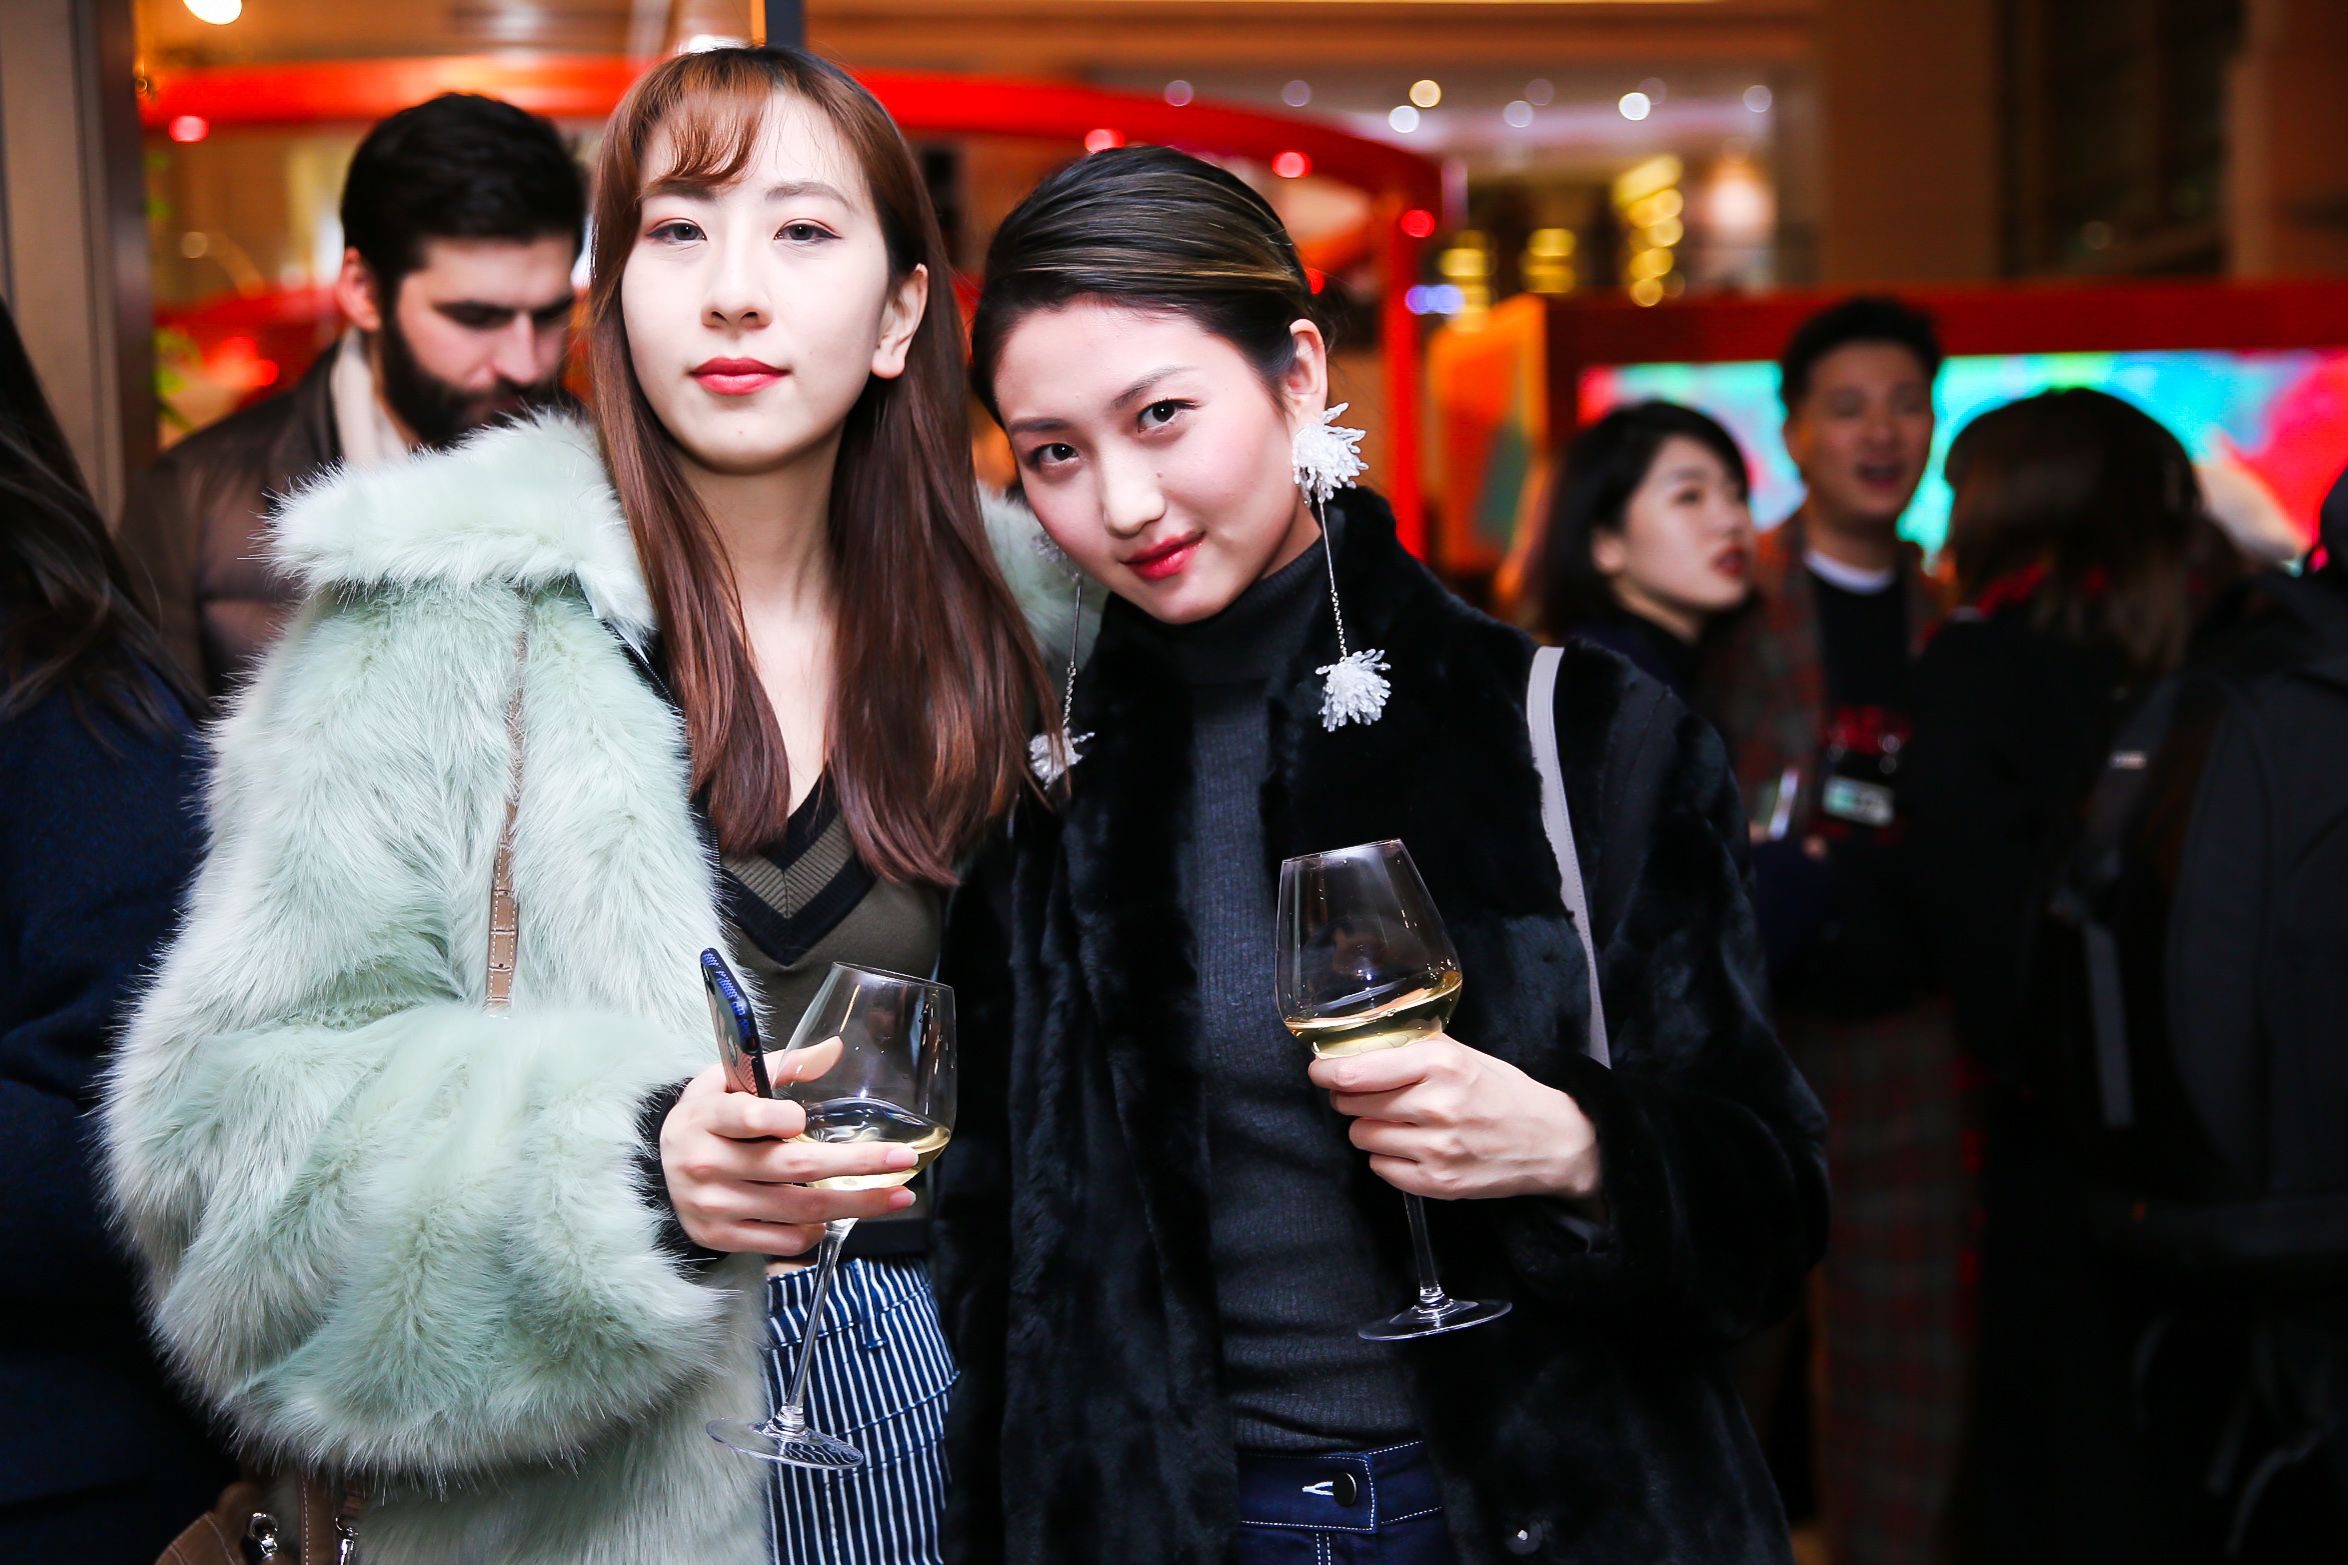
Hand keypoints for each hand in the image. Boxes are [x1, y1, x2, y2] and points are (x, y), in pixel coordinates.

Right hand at [660, 1041, 913, 1254]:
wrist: (658, 1170)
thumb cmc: (708, 1118)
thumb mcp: (729, 1081)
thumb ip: (782, 1066)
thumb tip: (834, 1049)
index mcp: (707, 1116)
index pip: (744, 1116)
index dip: (776, 1119)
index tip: (803, 1119)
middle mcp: (707, 1164)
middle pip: (791, 1167)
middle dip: (854, 1164)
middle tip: (901, 1160)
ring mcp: (714, 1206)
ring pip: (797, 1210)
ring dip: (856, 1204)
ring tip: (898, 1195)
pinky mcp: (722, 1237)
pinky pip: (784, 1240)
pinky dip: (817, 1229)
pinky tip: (836, 1214)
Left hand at [1307, 1034, 1600, 1202]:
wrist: (1551, 1141)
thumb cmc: (1502, 1091)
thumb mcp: (1462, 1054)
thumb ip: (1412, 1046)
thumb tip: (1357, 1041)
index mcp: (1441, 1063)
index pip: (1356, 1071)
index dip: (1327, 1072)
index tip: (1320, 1071)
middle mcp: (1437, 1105)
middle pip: (1352, 1103)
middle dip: (1349, 1097)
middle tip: (1363, 1093)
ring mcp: (1436, 1149)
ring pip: (1362, 1136)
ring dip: (1369, 1127)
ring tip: (1397, 1121)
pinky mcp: (1437, 1183)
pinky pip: (1380, 1168)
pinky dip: (1387, 1157)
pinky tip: (1410, 1145)